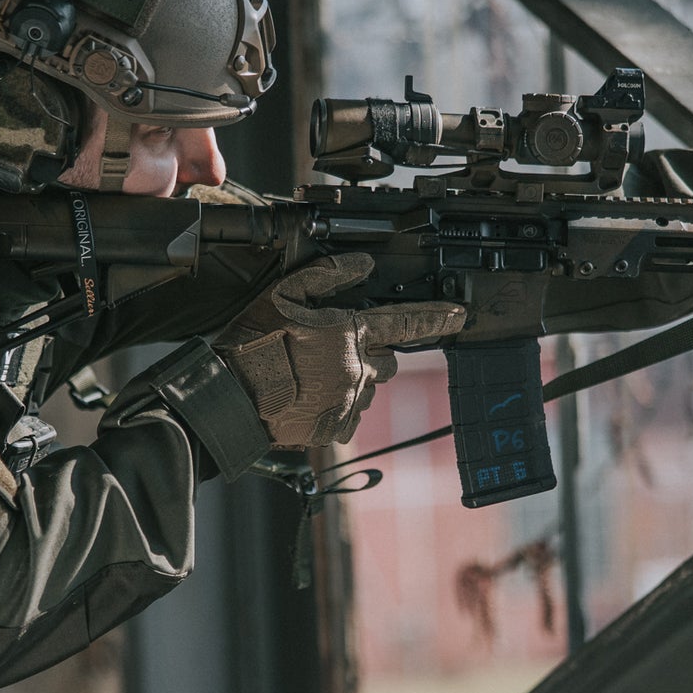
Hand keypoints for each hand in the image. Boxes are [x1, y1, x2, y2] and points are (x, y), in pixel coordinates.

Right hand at [214, 253, 465, 448]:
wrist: (233, 397)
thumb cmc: (256, 342)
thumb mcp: (286, 293)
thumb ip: (329, 276)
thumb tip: (364, 265)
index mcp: (352, 333)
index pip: (406, 323)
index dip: (436, 318)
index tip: (459, 315)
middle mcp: (359, 369)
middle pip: (388, 361)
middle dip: (371, 354)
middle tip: (334, 352)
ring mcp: (350, 401)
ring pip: (369, 388)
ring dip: (352, 380)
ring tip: (313, 376)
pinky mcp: (337, 428)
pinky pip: (351, 415)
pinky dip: (338, 406)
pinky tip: (310, 396)